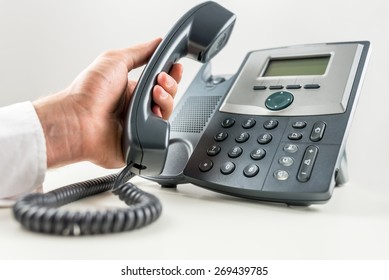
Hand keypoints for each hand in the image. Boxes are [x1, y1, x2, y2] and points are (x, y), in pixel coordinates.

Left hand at [34, 38, 182, 168]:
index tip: (176, 67)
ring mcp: (140, 125)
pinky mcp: (141, 141)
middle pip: (167, 96)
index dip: (170, 74)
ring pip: (167, 112)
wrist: (78, 120)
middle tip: (161, 79)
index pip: (159, 81)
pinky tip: (152, 114)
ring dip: (166, 99)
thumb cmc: (87, 92)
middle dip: (170, 84)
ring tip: (154, 93)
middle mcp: (137, 107)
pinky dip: (160, 122)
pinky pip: (161, 133)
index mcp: (131, 90)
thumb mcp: (114, 61)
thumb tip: (156, 42)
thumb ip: (138, 52)